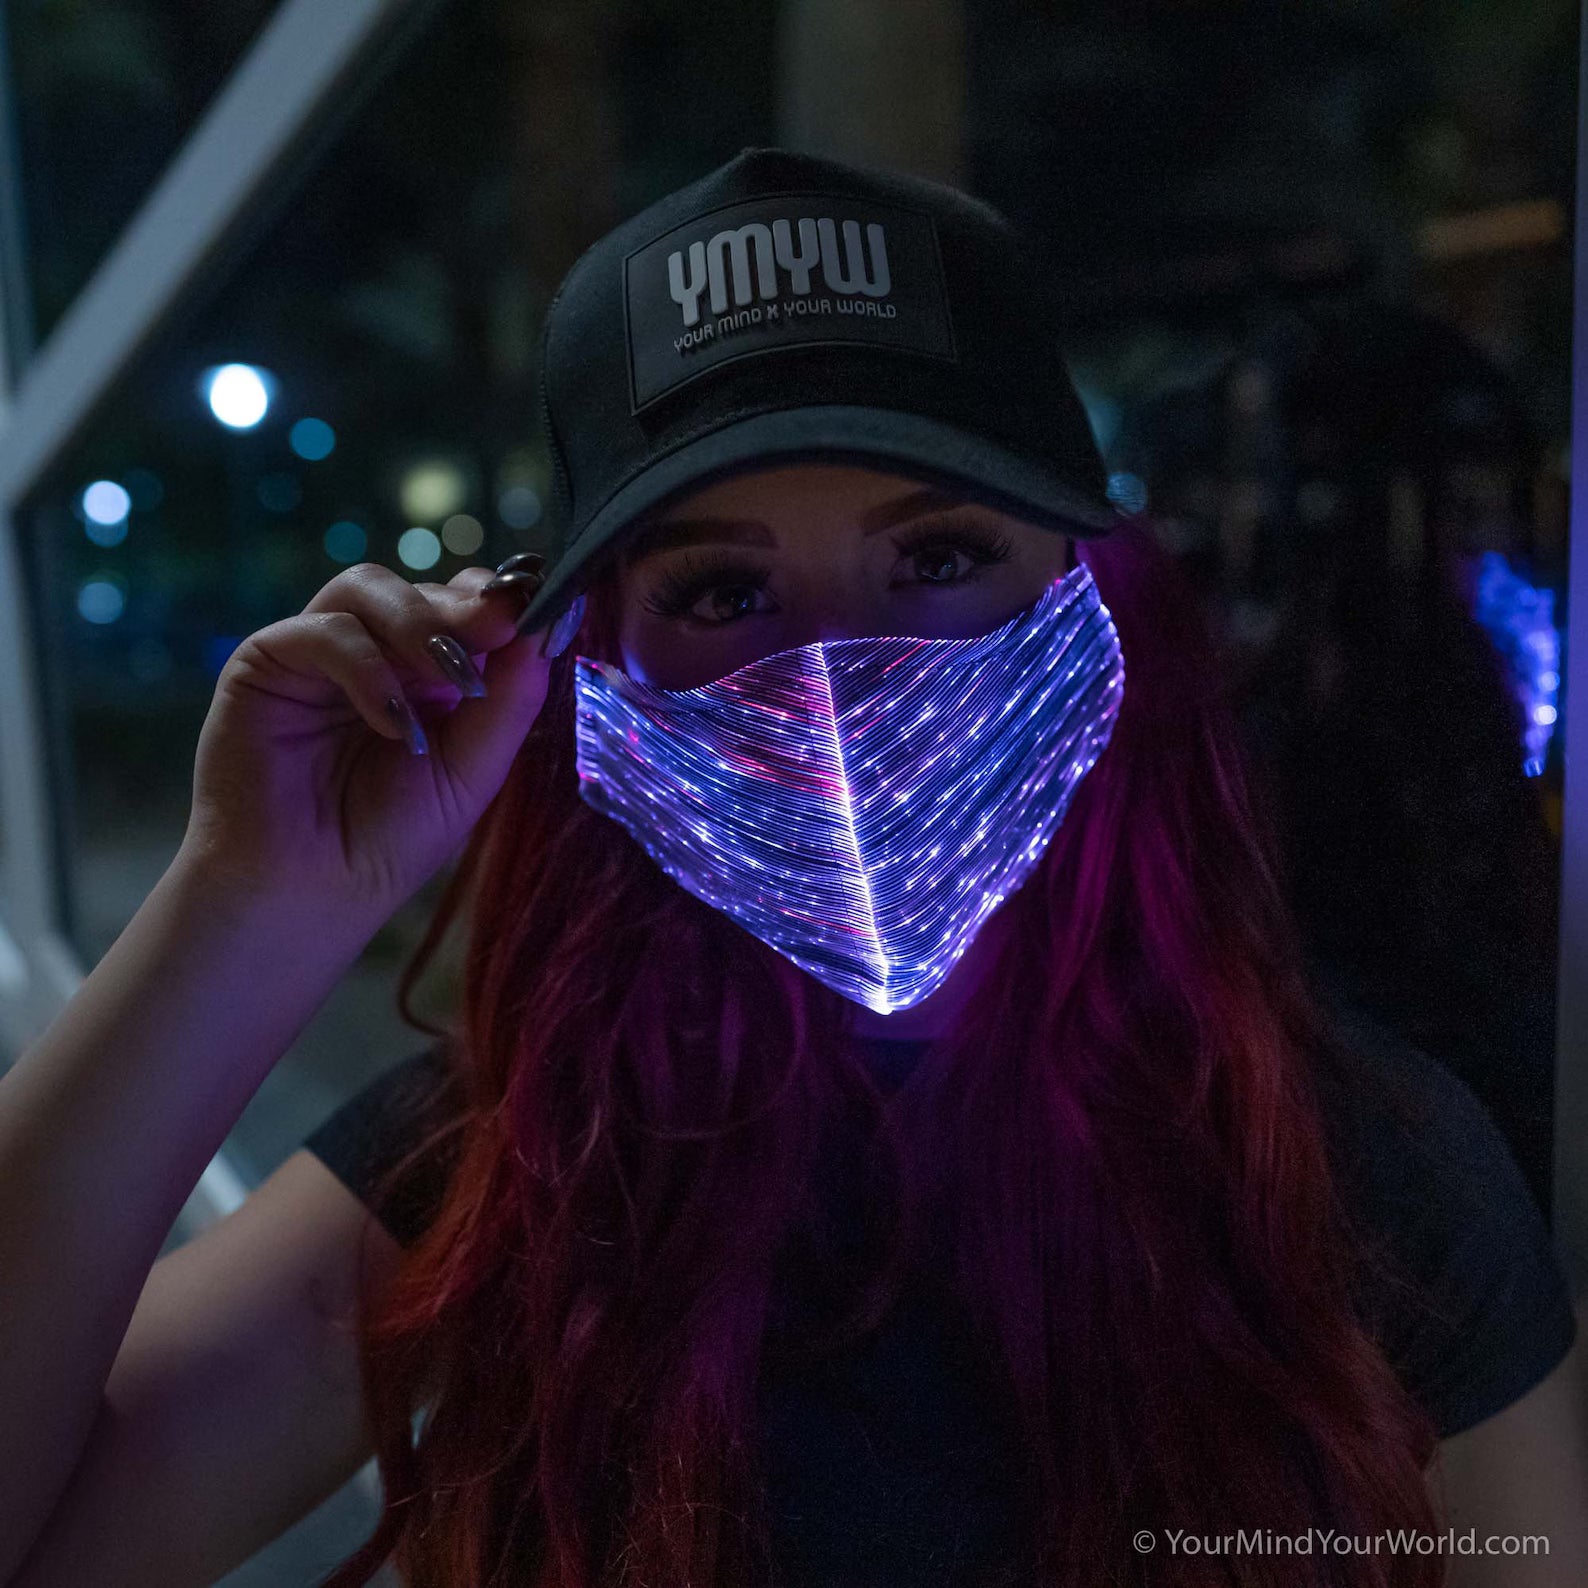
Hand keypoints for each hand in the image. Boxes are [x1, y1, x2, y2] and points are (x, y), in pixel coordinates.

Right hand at [179, 560, 559, 920]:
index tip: (538, 607)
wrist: (310, 891)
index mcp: (429, 674)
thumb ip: (511, 698)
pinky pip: (324, 631)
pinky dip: (366, 668)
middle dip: (467, 607)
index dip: (500, 601)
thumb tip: (551, 623)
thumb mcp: (473, 769)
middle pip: (423, 588)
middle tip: (498, 630)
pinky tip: (392, 722)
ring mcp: (320, 652)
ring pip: (369, 587)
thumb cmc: (390, 840)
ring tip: (448, 677)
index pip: (467, 606)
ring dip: (418, 623)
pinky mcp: (267, 661)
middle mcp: (376, 652)